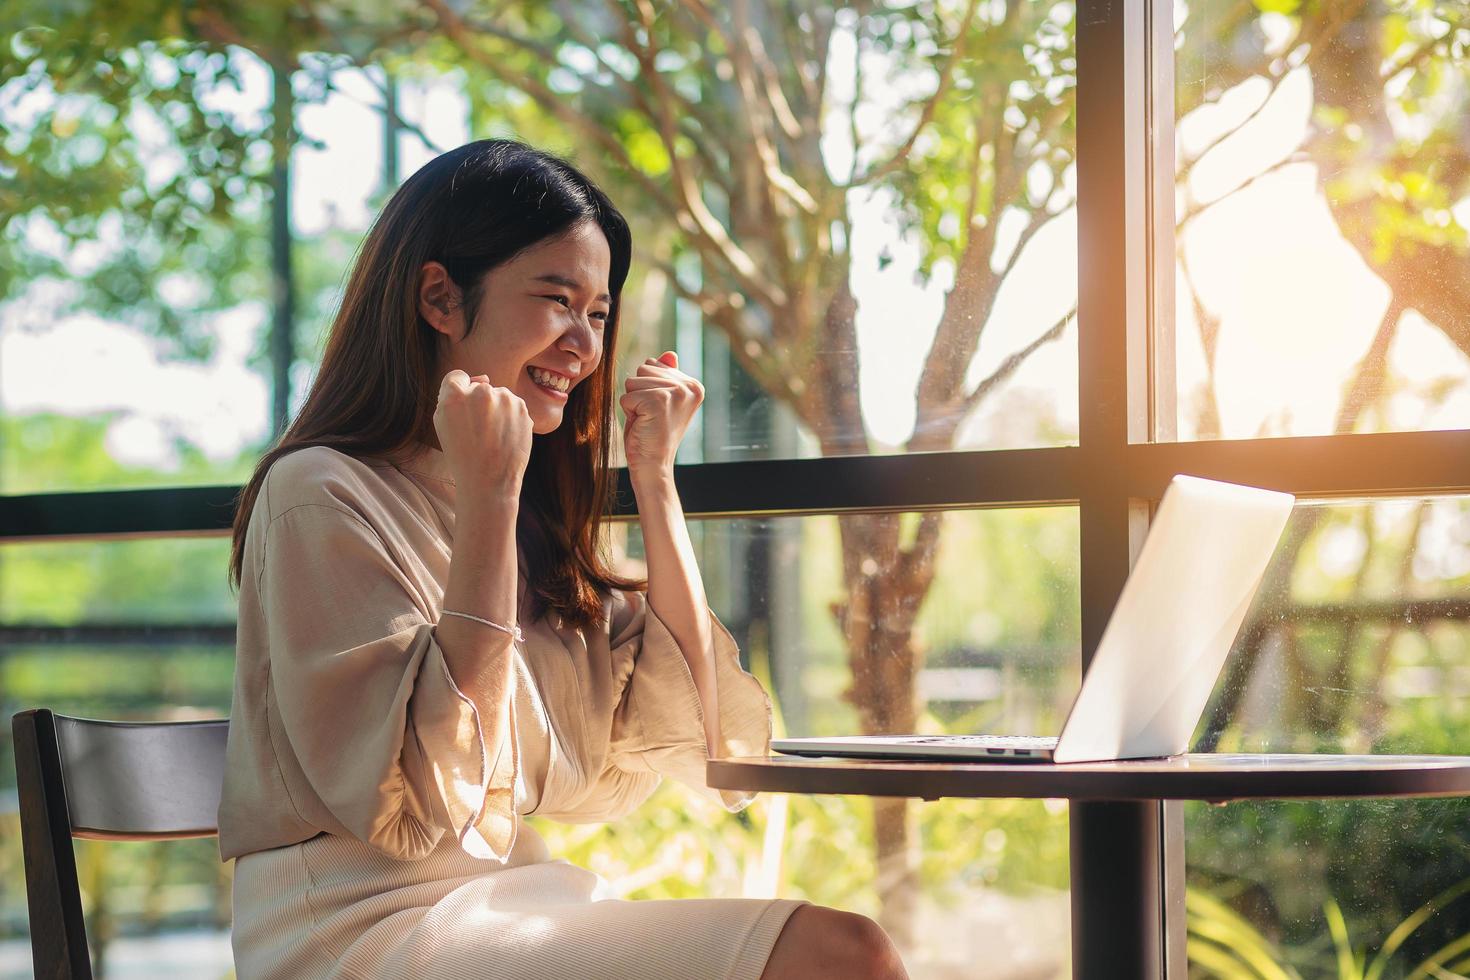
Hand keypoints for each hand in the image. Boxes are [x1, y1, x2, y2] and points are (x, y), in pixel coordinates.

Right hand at [433, 369, 532, 497]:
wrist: (489, 481)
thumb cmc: (462, 455)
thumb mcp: (442, 424)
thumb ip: (453, 396)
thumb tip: (482, 378)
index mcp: (454, 395)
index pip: (457, 377)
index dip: (458, 394)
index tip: (462, 411)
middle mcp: (481, 392)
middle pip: (479, 386)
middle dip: (479, 403)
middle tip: (477, 431)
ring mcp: (504, 399)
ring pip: (499, 395)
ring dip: (496, 409)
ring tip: (492, 436)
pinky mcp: (522, 408)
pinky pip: (513, 406)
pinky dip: (510, 417)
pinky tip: (504, 436)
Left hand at [619, 351, 703, 473]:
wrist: (654, 465)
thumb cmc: (653, 433)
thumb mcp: (660, 400)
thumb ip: (665, 376)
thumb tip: (670, 354)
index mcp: (694, 385)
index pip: (653, 365)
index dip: (647, 388)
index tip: (658, 410)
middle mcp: (689, 387)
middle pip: (643, 369)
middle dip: (639, 393)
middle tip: (651, 416)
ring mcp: (676, 393)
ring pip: (632, 381)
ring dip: (634, 402)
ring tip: (647, 420)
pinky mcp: (658, 400)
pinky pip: (626, 396)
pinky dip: (628, 411)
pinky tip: (643, 425)